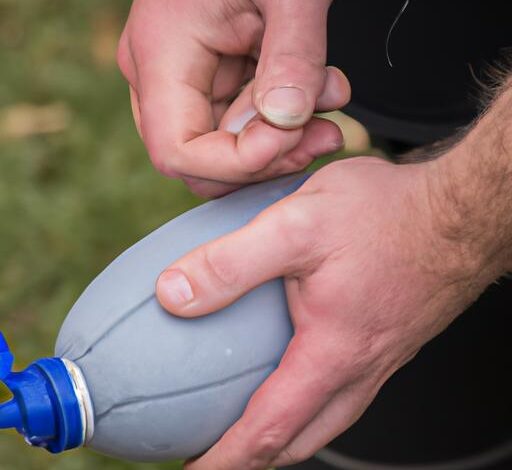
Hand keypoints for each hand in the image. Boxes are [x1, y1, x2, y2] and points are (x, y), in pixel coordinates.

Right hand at [117, 0, 349, 196]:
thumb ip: (293, 52)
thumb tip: (285, 120)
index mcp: (160, 52)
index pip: (178, 152)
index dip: (235, 164)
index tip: (293, 138)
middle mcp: (161, 76)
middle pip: (203, 162)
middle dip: (268, 158)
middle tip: (325, 135)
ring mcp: (184, 80)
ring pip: (227, 149)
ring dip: (286, 140)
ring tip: (332, 101)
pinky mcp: (210, 79)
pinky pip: (241, 124)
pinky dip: (283, 121)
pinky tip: (319, 93)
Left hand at [155, 155, 491, 468]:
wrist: (458, 211)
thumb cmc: (385, 215)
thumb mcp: (296, 224)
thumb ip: (232, 261)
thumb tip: (173, 294)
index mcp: (334, 351)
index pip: (270, 428)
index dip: (227, 458)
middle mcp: (361, 367)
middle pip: (302, 437)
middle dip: (255, 457)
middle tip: (216, 453)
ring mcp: (381, 357)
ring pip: (327, 418)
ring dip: (285, 433)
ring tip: (252, 425)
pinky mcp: (390, 338)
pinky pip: (346, 388)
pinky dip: (312, 401)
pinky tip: (299, 373)